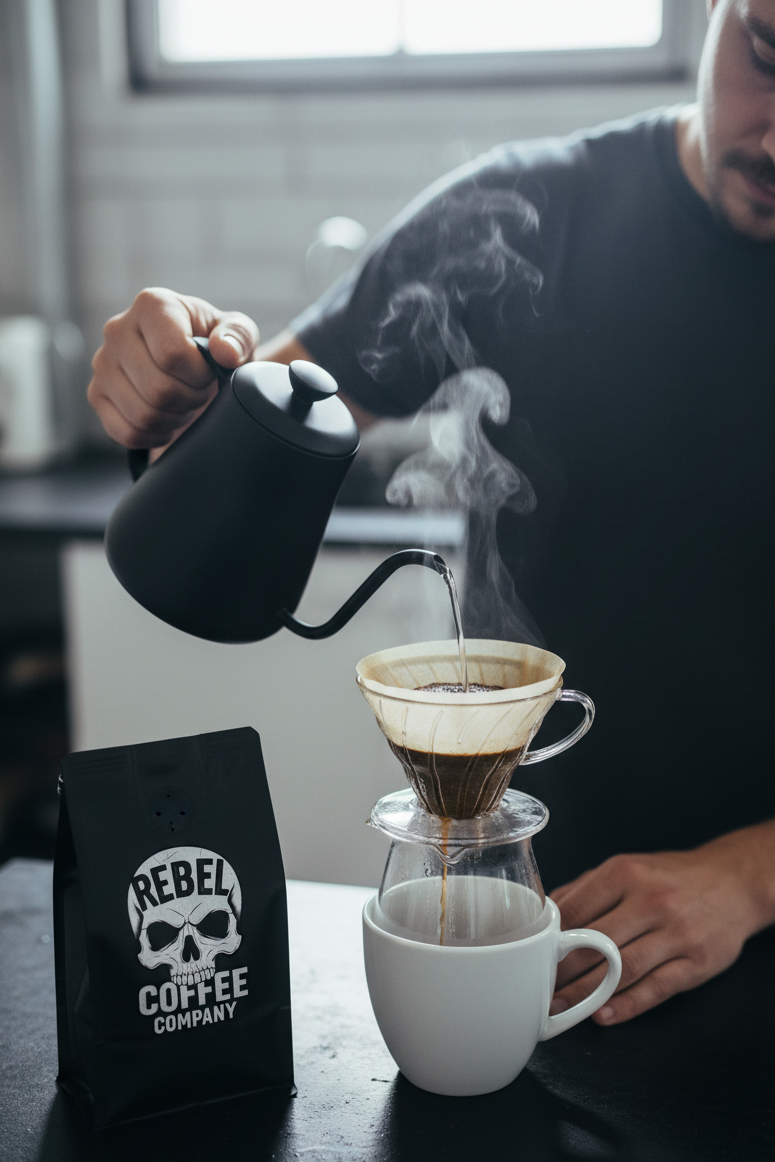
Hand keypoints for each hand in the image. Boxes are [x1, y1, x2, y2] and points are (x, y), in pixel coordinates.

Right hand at [88, 288, 258, 452]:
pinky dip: (154, 436)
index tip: (208, 371)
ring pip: (143, 415)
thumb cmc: (215, 346)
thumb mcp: (238, 335)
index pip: (173, 354)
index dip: (199, 374)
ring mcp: (103, 364)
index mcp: (152, 305)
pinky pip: (127, 433)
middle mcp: (117, 330)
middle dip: (190, 399)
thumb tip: (225, 352)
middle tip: (198, 390)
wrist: (193, 365)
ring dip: (174, 418)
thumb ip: (238, 337)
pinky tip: (167, 419)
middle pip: (158, 390)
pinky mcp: (97, 395)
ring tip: (184, 401)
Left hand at [549, 820, 774, 1025]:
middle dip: (560, 972)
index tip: (530, 958)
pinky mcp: (696, 962)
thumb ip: (586, 890)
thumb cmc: (671, 877)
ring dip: (585, 994)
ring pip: (621, 970)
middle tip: (538, 989)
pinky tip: (603, 1014)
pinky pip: (656, 988)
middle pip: (594, 943)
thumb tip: (546, 913)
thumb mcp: (628, 868)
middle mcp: (650, 901)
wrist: (733, 881)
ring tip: (560, 1008)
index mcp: (625, 874)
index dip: (548, 940)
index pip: (575, 910)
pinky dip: (627, 1005)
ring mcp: (676, 933)